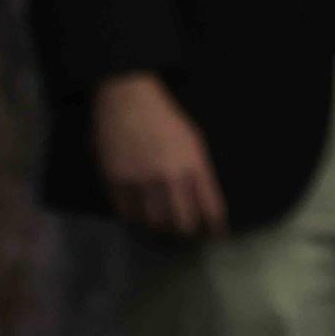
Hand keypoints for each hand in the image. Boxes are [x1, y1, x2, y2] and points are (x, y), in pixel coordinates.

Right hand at [92, 72, 227, 237]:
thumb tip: (204, 202)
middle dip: (188, 231)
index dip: (216, 225)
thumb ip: (199, 172)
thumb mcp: (194, 143)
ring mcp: (142, 180)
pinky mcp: (116, 180)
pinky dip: (135, 217)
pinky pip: (127, 212)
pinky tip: (140, 216)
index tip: (218, 234)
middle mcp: (169, 176)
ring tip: (164, 226)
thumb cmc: (165, 120)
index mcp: (194, 165)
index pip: (211, 206)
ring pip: (155, 221)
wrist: (128, 101)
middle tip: (188, 233)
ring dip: (161, 226)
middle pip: (183, 221)